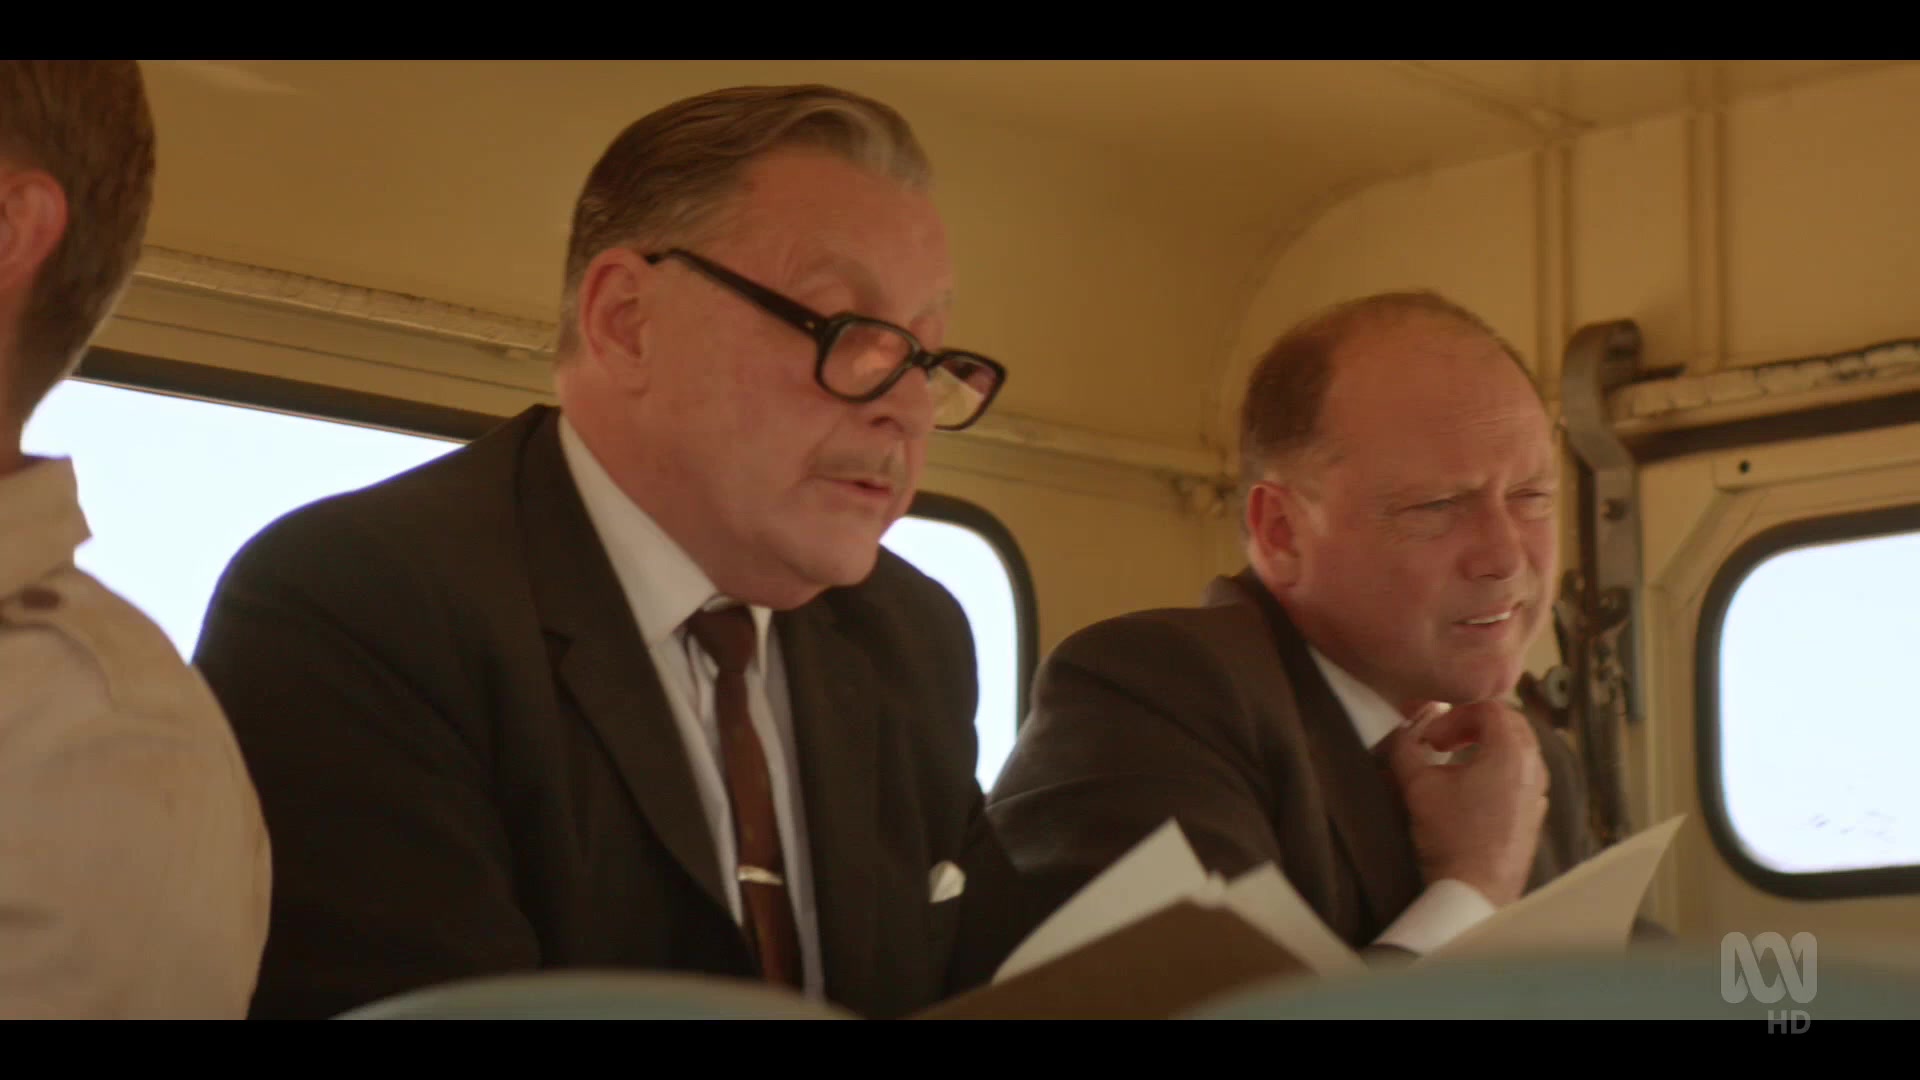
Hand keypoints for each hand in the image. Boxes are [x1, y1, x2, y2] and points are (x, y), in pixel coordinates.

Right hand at [1380, 700, 1549, 906]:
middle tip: (1442, 742)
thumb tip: (1400, 732)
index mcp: (1511, 751)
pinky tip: (1471, 792)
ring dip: (1485, 747)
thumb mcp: (1417, 785)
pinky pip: (1521, 776)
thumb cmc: (1451, 836)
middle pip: (1509, 724)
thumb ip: (1405, 748)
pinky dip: (1498, 771)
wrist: (1474, 890)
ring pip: (1517, 750)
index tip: (1430, 736)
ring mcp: (1538, 792)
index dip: (1454, 714)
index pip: (1490, 707)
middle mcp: (1534, 767)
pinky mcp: (1535, 814)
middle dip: (1472, 726)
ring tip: (1454, 765)